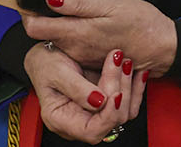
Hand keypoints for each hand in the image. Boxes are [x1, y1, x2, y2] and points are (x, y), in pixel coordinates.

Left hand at [22, 0, 176, 73]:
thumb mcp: (110, 3)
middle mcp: (74, 50)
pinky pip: (73, 47)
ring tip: (74, 10)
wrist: (164, 47)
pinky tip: (89, 25)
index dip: (28, 11)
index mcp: (75, 34)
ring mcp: (82, 57)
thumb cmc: (140, 22)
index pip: (33, 28)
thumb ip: (77, 3)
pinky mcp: (91, 61)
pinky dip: (75, 35)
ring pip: (58, 40)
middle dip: (43, 17)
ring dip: (60, 26)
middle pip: (43, 34)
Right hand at [25, 42, 145, 143]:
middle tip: (117, 61)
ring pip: (123, 112)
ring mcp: (94, 113)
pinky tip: (135, 72)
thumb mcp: (55, 70)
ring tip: (125, 61)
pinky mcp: (105, 103)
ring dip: (128, 87)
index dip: (108, 116)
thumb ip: (76, 88)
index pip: (91, 131)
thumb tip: (100, 102)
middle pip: (110, 121)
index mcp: (61, 120)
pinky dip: (134, 87)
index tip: (116, 93)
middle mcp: (79, 121)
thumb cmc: (45, 61)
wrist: (48, 49)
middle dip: (119, 91)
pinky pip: (127, 103)